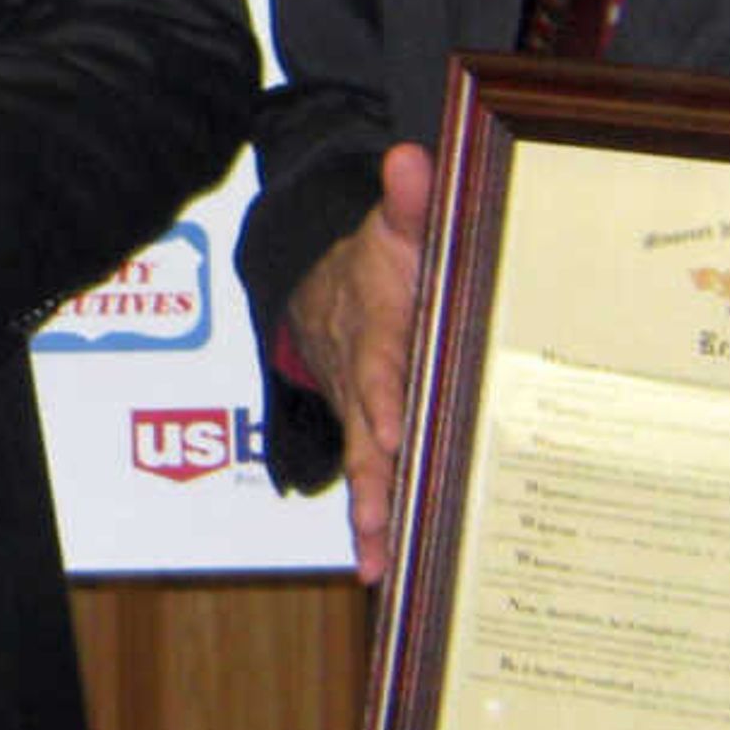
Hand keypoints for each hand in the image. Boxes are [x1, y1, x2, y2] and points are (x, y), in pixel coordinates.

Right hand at [283, 143, 433, 581]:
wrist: (319, 290)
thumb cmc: (375, 262)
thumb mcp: (394, 227)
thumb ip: (410, 202)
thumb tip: (410, 159)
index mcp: (376, 327)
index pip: (378, 361)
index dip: (383, 393)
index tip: (393, 425)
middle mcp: (363, 380)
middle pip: (364, 431)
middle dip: (372, 477)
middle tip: (378, 516)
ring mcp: (362, 415)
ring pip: (365, 467)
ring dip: (370, 515)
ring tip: (378, 563)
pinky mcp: (370, 440)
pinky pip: (372, 482)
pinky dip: (375, 525)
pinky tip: (385, 569)